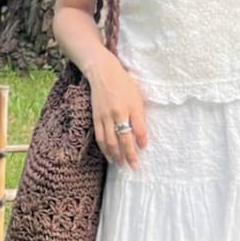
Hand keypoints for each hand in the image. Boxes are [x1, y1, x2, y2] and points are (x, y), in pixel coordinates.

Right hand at [87, 51, 147, 167]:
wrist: (103, 73)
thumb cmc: (124, 84)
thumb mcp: (137, 97)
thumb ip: (140, 116)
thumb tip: (142, 136)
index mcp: (131, 107)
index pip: (138, 129)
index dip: (141, 141)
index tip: (143, 149)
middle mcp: (118, 113)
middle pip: (123, 139)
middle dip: (129, 155)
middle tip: (134, 167)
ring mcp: (105, 117)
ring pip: (110, 141)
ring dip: (116, 155)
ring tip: (121, 165)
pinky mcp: (96, 118)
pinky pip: (100, 137)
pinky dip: (104, 149)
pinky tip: (109, 156)